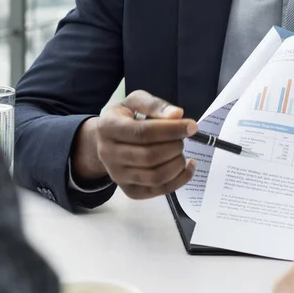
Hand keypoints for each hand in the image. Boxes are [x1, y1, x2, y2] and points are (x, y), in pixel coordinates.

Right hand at [71, 91, 197, 199]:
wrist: (102, 141)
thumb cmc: (123, 118)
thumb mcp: (134, 101)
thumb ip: (155, 105)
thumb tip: (177, 115)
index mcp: (109, 127)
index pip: (143, 133)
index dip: (171, 130)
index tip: (192, 126)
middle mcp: (109, 155)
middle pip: (150, 156)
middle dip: (175, 146)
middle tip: (183, 138)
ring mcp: (118, 176)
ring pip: (155, 177)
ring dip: (177, 164)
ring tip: (181, 151)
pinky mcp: (129, 190)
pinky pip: (158, 191)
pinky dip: (179, 180)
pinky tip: (187, 167)